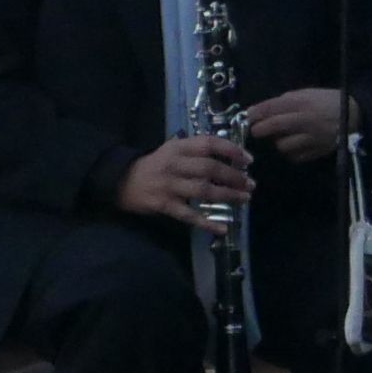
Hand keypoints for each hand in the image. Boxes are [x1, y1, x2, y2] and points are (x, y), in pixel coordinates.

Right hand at [120, 135, 253, 224]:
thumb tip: (231, 154)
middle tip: (250, 184)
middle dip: (234, 176)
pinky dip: (207, 222)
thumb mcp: (173, 148)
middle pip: (210, 168)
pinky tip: (222, 228)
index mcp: (179, 147)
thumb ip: (197, 149)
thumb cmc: (155, 164)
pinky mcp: (164, 205)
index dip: (232, 150)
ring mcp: (169, 185)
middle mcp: (175, 164)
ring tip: (244, 199)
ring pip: (203, 191)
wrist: (121, 181)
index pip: (210, 144)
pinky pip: (189, 215)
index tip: (249, 160)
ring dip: (227, 195)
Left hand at [240, 87, 349, 158]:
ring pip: (281, 145)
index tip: (246, 117)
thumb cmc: (329, 101)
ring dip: (277, 142)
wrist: (356, 116)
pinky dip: (290, 151)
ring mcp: (310, 137)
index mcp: (303, 102)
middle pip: (273, 127)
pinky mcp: (315, 151)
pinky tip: (295, 145)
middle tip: (256, 130)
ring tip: (282, 137)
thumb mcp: (308, 93)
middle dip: (259, 129)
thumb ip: (286, 101)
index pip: (272, 108)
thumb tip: (260, 110)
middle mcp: (305, 120)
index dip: (255, 113)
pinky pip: (294, 156)